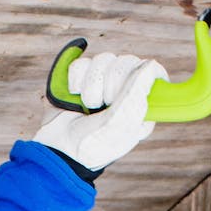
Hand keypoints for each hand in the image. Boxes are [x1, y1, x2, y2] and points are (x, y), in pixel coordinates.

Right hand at [33, 52, 165, 174]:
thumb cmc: (93, 145)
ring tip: (87, 106)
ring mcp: (101, 83)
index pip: (153, 71)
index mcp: (141, 104)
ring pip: (103, 59)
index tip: (126, 92)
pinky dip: (75, 80)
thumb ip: (136, 94)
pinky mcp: (79, 78)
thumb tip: (150, 65)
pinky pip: (81, 63)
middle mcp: (124, 90)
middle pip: (126, 61)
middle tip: (104, 105)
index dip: (139, 76)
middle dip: (111, 84)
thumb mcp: (120, 124)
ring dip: (91, 85)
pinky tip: (74, 98)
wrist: (58, 150)